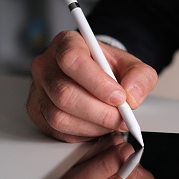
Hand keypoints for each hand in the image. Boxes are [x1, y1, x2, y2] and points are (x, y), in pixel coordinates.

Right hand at [26, 30, 157, 142]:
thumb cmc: (110, 69)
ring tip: (112, 123)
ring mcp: (38, 90)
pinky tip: (98, 127)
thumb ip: (140, 77)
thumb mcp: (132, 66)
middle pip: (65, 94)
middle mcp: (46, 65)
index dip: (98, 83)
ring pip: (60, 117)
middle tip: (123, 119)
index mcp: (67, 44)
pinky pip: (58, 131)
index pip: (72, 60)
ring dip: (93, 126)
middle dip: (100, 113)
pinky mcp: (38, 112)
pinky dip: (83, 134)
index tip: (120, 98)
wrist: (98, 77)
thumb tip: (132, 96)